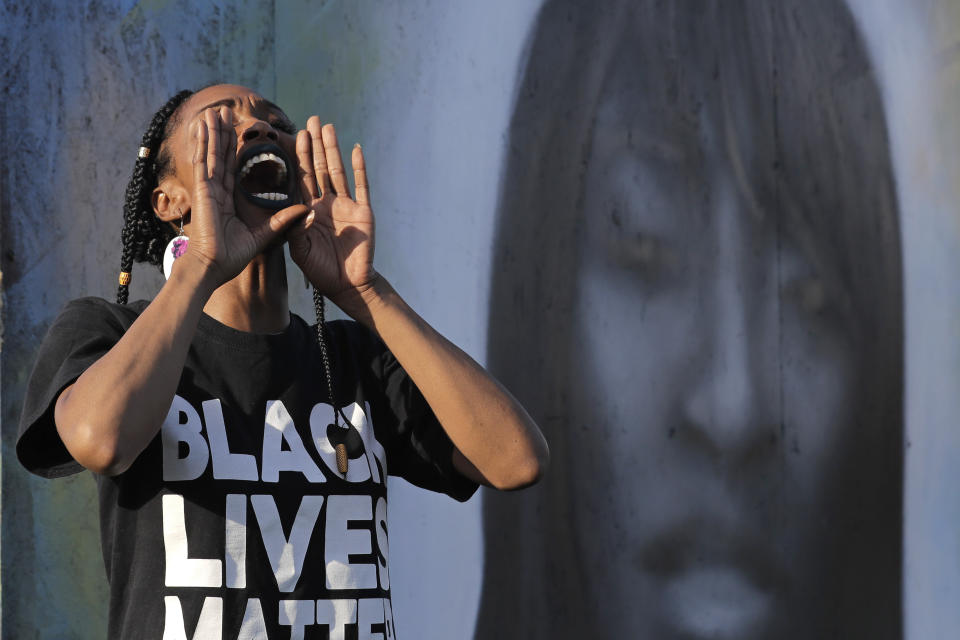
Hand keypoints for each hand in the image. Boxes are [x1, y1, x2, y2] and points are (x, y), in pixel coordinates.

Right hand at [181, 107, 307, 285]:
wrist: (214, 267)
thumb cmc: (233, 256)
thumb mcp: (265, 234)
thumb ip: (283, 220)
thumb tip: (307, 210)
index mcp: (230, 199)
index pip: (235, 167)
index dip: (237, 149)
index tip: (240, 132)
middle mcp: (218, 190)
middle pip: (222, 155)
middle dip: (224, 133)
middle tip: (224, 111)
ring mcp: (209, 188)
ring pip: (212, 153)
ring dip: (213, 131)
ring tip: (214, 110)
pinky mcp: (203, 190)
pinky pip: (203, 162)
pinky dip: (203, 142)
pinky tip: (202, 125)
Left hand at [289, 116, 376, 310]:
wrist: (348, 285)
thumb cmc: (321, 270)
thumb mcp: (300, 249)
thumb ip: (294, 227)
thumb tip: (298, 206)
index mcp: (310, 210)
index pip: (303, 177)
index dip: (300, 156)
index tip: (297, 135)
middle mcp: (328, 202)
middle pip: (320, 167)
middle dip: (316, 143)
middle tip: (312, 119)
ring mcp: (347, 205)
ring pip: (338, 171)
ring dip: (333, 148)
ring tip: (329, 126)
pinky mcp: (363, 211)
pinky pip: (361, 186)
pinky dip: (359, 167)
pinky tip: (355, 149)